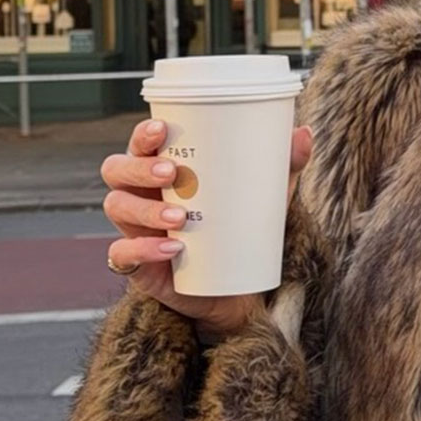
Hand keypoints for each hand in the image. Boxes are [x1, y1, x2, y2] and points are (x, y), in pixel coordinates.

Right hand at [102, 119, 313, 338]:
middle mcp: (140, 196)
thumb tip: (304, 133)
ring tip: (180, 217)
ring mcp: (135, 230)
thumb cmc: (240, 229)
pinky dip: (143, 250)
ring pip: (117, 208)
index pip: (138, 144)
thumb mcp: (264, 197)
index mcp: (161, 172)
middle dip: (139, 168)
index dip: (141, 135)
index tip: (161, 130)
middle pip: (117, 171)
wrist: (236, 290)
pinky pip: (122, 254)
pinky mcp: (138, 266)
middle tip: (173, 172)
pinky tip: (172, 249)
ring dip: (145, 209)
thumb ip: (282, 166)